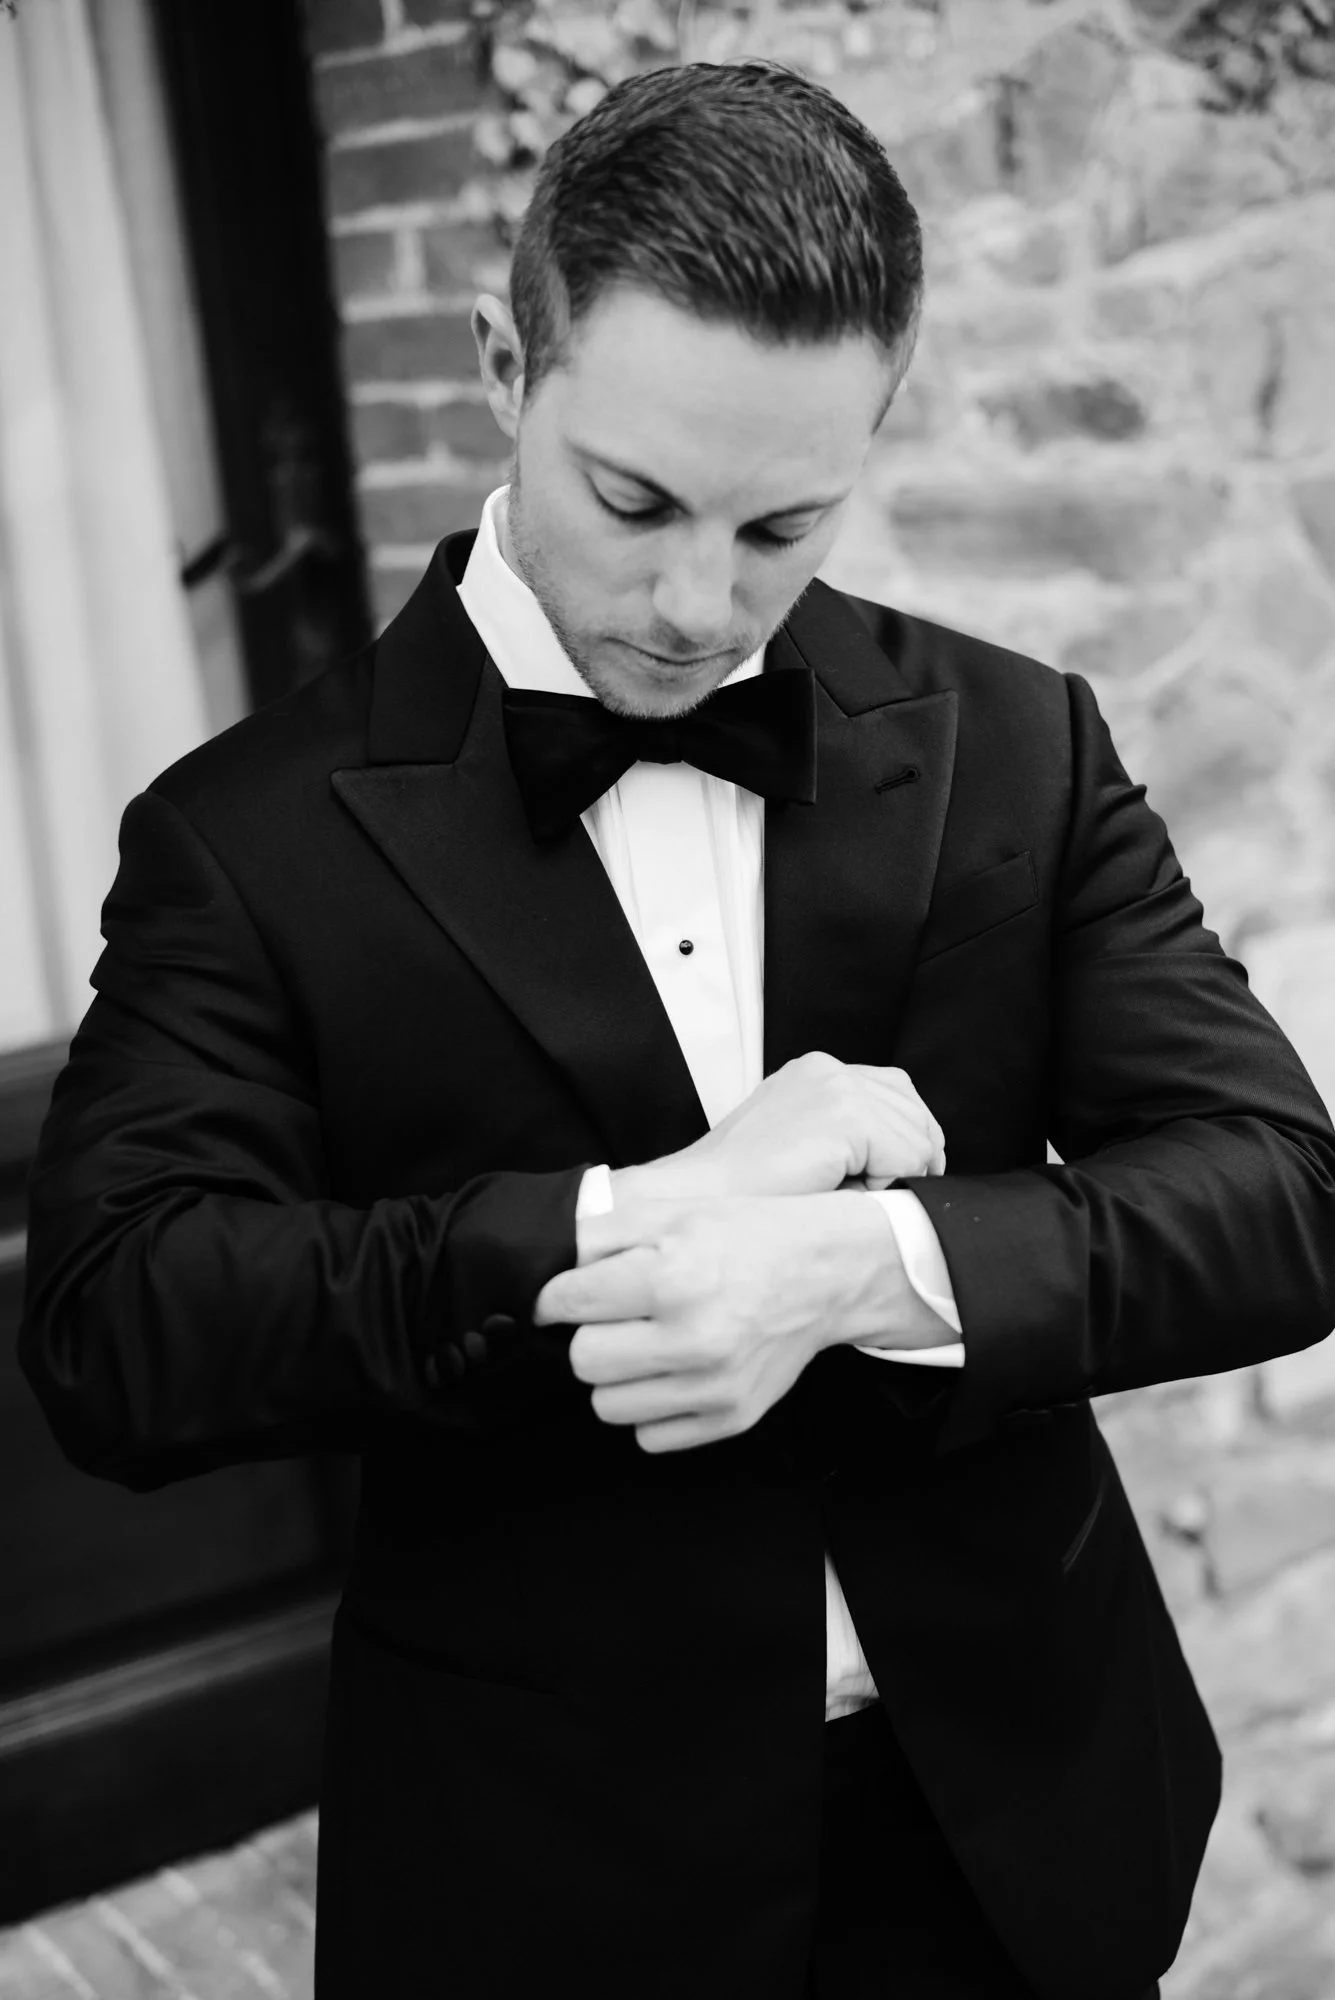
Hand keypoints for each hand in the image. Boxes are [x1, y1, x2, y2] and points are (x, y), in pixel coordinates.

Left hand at [534, 1191, 942, 1452]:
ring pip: (608, 1406)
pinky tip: (673, 1372)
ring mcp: (713, 1386)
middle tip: (618, 1316)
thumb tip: (545, 1272)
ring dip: (617, 1377)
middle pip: (582, 1360)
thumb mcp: (671, 1212)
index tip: (570, 1294)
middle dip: (590, 1335)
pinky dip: (652, 1408)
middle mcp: (692, 1338)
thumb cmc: (747, 1236)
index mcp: (671, 1277)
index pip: (565, 1303)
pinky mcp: (730, 1418)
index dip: (558, 1295)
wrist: (826, 1273)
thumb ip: (599, 1236)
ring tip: (647, 1344)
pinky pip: (650, 1437)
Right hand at [614, 1052, 944, 1203]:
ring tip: (852, 1192)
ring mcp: (838, 1088)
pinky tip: (847, 1191)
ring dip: (897, 1174)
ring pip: (916, 1137)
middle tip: (888, 1191)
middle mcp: (830, 1069)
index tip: (903, 1172)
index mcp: (818, 1071)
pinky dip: (889, 1182)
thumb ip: (848, 1134)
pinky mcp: (846, 1116)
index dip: (909, 1135)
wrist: (702, 1197)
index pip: (897, 1090)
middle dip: (914, 1156)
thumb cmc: (745, 1189)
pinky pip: (907, 1156)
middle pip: (914, 1110)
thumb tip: (914, 1157)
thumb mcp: (800, 1143)